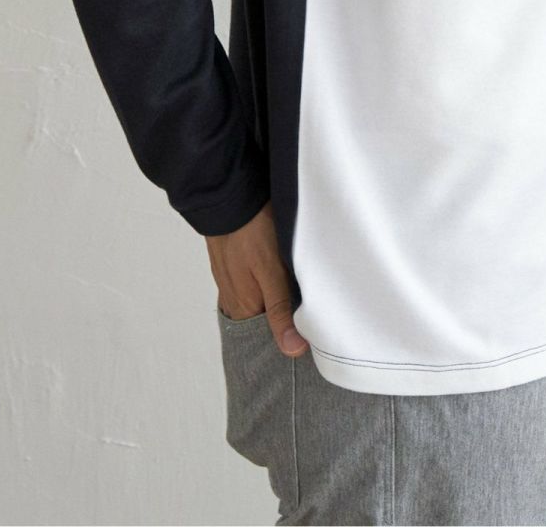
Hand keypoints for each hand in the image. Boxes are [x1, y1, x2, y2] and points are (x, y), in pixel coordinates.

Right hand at [206, 200, 309, 356]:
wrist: (230, 196)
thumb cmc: (251, 231)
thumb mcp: (272, 272)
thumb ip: (280, 310)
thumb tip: (293, 350)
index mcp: (243, 308)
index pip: (270, 335)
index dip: (292, 334)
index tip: (315, 330)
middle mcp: (235, 300)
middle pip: (266, 319)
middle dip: (288, 316)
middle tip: (315, 307)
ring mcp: (233, 281)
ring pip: (262, 300)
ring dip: (282, 297)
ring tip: (303, 288)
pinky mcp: (236, 265)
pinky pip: (256, 283)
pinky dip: (272, 282)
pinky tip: (286, 271)